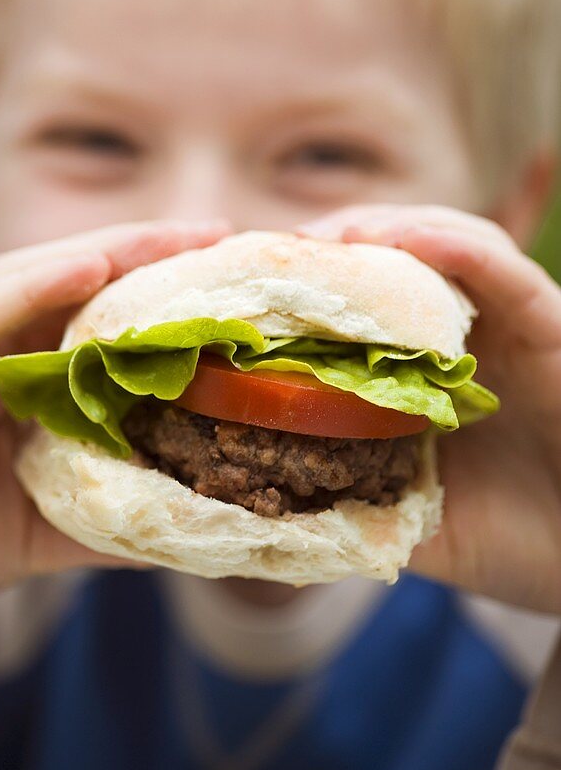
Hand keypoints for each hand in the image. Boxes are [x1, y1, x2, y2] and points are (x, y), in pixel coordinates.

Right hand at [0, 220, 227, 669]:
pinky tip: (88, 268)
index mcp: (19, 372)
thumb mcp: (47, 524)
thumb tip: (198, 522)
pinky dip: (32, 286)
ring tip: (169, 238)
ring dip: (104, 252)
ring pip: (29, 279)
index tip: (226, 267)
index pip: (95, 308)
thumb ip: (112, 512)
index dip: (160, 283)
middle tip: (217, 232)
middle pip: (72, 278)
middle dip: (146, 250)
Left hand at [299, 205, 560, 613]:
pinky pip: (500, 268)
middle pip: (391, 255)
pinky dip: (450, 246)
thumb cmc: (525, 539)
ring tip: (325, 238)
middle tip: (273, 253)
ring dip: (382, 230)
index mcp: (427, 367)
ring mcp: (506, 319)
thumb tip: (264, 514)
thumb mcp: (419, 521)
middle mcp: (464, 330)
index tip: (240, 291)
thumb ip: (356, 505)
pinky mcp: (549, 320)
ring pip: (441, 242)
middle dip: (330, 246)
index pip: (358, 304)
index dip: (303, 288)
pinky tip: (402, 239)